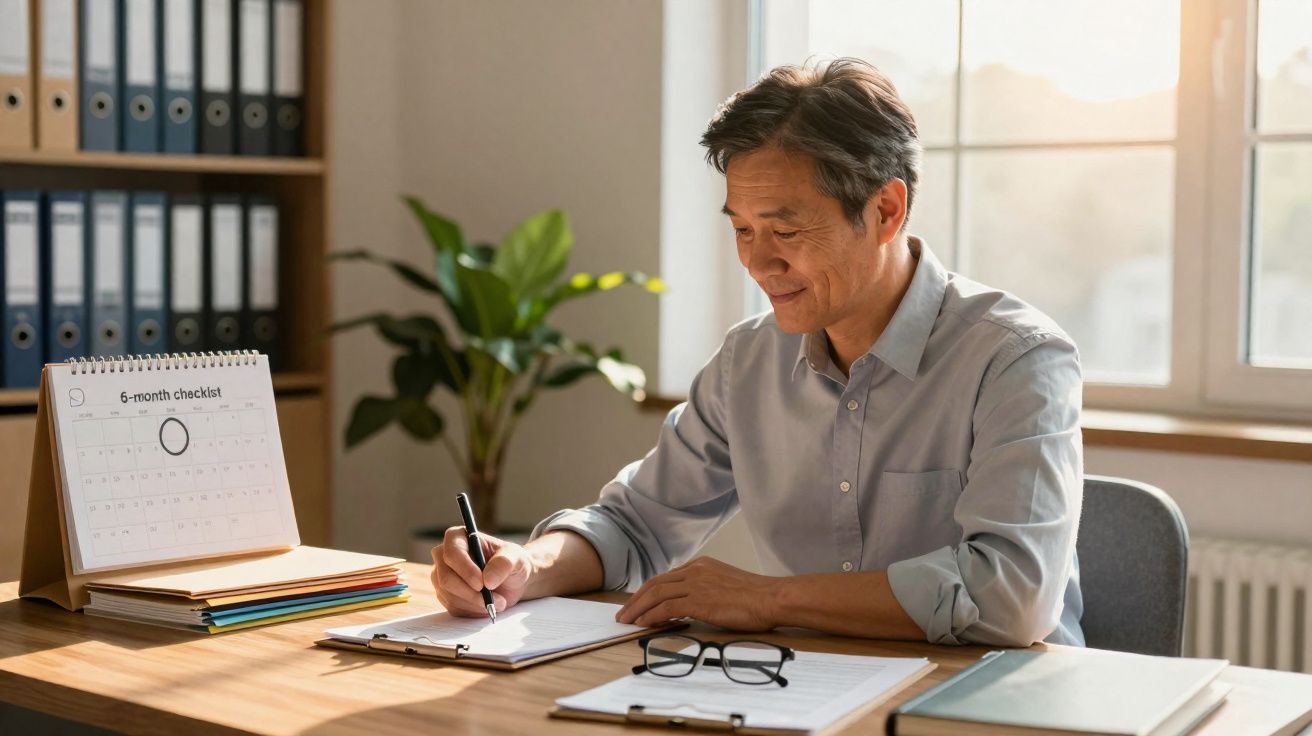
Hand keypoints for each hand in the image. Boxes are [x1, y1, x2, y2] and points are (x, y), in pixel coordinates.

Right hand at [430, 526, 533, 616]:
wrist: (513, 581)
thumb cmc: (512, 562)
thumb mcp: (516, 558)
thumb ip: (504, 564)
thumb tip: (487, 580)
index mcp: (458, 537)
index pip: (452, 553)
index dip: (465, 570)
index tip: (482, 584)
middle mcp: (444, 556)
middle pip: (447, 578)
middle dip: (472, 593)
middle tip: (496, 600)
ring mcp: (442, 577)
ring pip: (450, 596)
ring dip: (476, 604)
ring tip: (498, 602)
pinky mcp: (445, 595)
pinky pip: (454, 608)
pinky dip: (473, 611)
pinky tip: (487, 606)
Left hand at [616, 557, 779, 631]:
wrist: (772, 598)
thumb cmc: (756, 597)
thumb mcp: (726, 586)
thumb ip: (706, 589)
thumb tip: (690, 606)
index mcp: (702, 565)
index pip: (666, 577)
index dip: (647, 591)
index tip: (637, 603)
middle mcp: (696, 570)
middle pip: (655, 583)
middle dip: (636, 600)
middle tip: (623, 613)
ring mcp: (697, 584)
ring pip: (657, 594)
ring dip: (638, 608)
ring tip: (627, 621)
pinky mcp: (700, 600)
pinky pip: (667, 607)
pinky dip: (651, 615)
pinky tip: (643, 624)